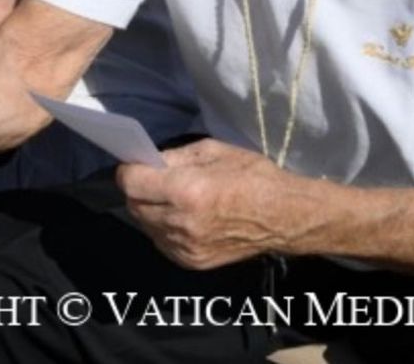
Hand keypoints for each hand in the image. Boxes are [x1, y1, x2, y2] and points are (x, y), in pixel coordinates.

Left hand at [117, 138, 307, 269]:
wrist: (285, 217)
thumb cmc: (252, 176)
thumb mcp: (213, 151)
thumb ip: (175, 157)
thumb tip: (149, 162)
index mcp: (186, 191)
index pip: (131, 183)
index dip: (128, 171)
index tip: (135, 165)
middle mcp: (181, 222)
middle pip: (133, 206)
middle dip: (137, 191)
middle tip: (151, 181)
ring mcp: (185, 247)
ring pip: (145, 226)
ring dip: (149, 210)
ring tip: (168, 199)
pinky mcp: (192, 262)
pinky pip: (160, 242)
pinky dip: (162, 228)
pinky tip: (179, 218)